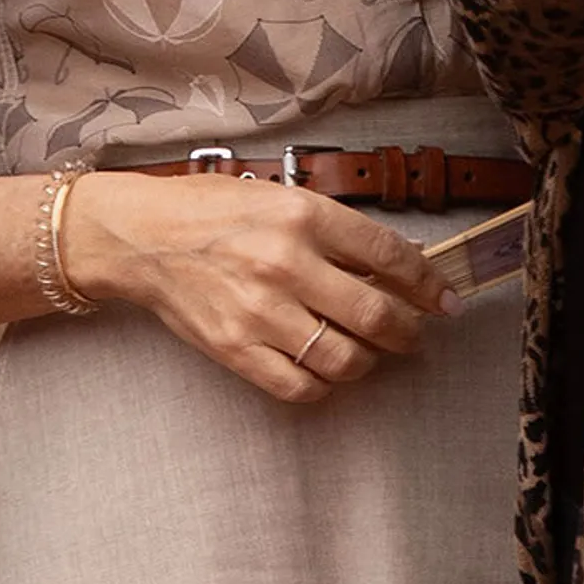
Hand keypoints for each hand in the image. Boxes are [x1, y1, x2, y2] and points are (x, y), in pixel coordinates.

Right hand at [66, 173, 451, 412]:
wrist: (140, 237)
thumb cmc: (209, 211)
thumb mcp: (279, 197)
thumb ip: (335, 229)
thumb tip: (396, 265)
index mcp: (302, 216)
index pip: (390, 257)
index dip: (428, 284)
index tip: (443, 300)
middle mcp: (285, 263)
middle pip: (376, 316)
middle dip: (408, 332)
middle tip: (412, 334)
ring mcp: (259, 311)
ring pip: (344, 359)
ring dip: (367, 361)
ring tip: (365, 352)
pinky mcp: (234, 347)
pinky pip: (300, 386)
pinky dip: (323, 385)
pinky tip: (323, 370)